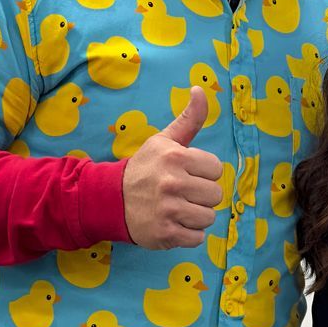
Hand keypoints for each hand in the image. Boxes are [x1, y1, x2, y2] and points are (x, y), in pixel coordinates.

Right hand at [122, 89, 223, 249]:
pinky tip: (173, 223)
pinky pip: (197, 237)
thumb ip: (188, 119)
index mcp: (176, 158)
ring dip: (196, 215)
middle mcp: (173, 183)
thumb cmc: (144, 168)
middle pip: (215, 195)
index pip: (215, 169)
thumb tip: (201, 89)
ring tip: (177, 208)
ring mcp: (169, 210)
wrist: (111, 199)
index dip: (203, 172)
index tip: (186, 174)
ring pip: (208, 217)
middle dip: (201, 195)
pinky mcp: (166, 234)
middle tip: (181, 193)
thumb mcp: (163, 141)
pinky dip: (188, 234)